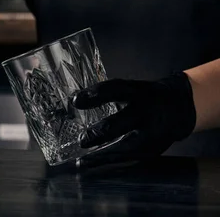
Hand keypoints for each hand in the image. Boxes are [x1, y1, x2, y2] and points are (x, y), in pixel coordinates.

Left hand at [71, 72, 195, 167]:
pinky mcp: (154, 150)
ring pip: (125, 147)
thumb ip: (108, 95)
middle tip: (81, 140)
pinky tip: (96, 166)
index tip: (75, 101)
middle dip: (99, 133)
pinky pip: (131, 159)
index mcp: (140, 93)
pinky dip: (111, 164)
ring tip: (83, 161)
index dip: (95, 95)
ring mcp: (153, 134)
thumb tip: (75, 101)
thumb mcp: (132, 89)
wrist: (181, 107)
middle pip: (121, 124)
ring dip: (102, 156)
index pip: (115, 91)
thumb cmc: (147, 97)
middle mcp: (147, 113)